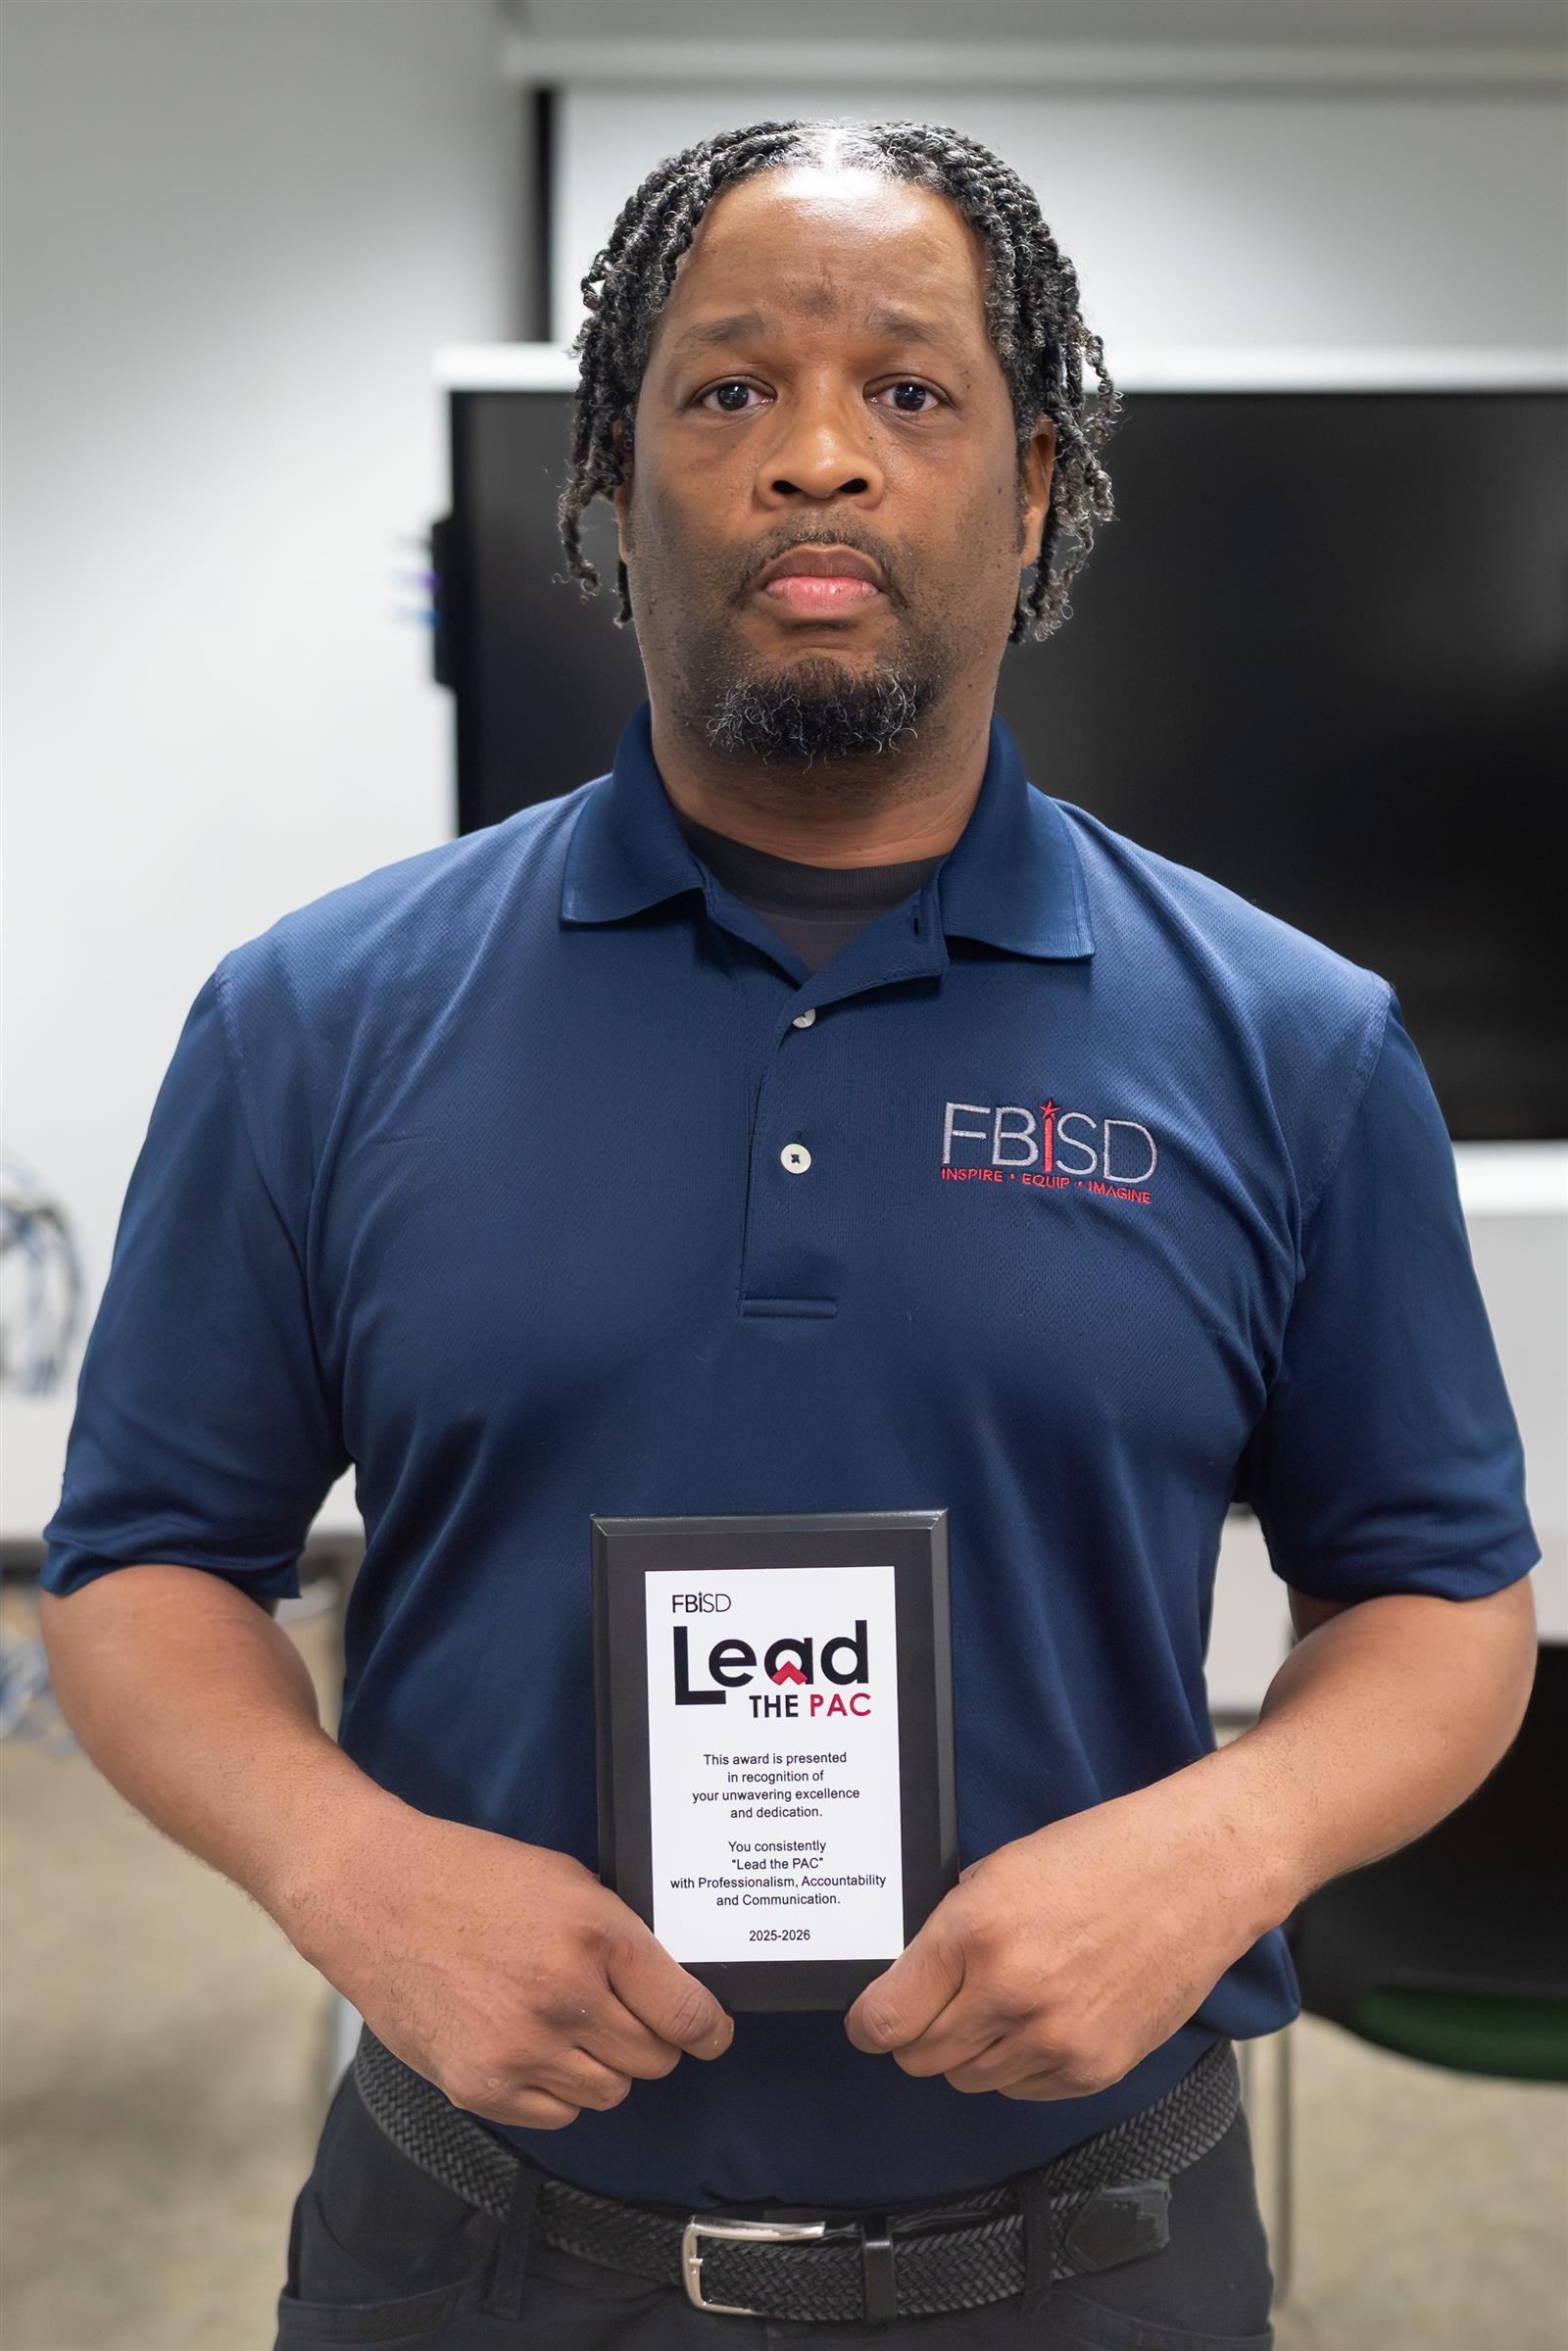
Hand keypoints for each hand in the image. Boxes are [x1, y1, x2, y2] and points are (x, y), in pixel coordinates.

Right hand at [287, 1810, 732, 2128]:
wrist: (374, 1896)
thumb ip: (619, 1936)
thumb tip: (669, 1985)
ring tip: (572, 2025)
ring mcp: (521, 2048)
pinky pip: (556, 2114)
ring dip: (603, 2066)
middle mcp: (565, 1997)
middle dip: (652, 2041)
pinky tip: (533, 2046)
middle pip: (653, 2059)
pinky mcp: (480, 2086)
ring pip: (609, 2093)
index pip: (686, 2015)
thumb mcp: (565, 1880)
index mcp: (596, 1935)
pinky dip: (556, 2090)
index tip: (712, 2034)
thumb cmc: (471, 1876)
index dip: (710, 2030)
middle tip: (628, 2017)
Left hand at [843, 1786, 1268, 2098]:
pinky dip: (1020, 2064)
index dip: (869, 2025)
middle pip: (921, 2059)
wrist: (1196, 1874)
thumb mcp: (999, 1870)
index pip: (885, 2020)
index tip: (871, 2021)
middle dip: (918, 2036)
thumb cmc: (1104, 1857)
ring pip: (971, 2080)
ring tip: (1003, 2000)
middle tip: (936, 2006)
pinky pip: (1024, 2090)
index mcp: (975, 1933)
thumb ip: (948, 1930)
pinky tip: (1043, 2016)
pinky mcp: (1094, 2068)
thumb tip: (907, 1976)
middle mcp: (1010, 1993)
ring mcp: (1055, 2039)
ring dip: (971, 2051)